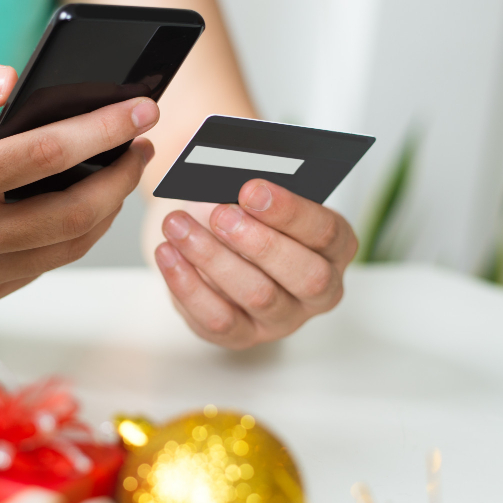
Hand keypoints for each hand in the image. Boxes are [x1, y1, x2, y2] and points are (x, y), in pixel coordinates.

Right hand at [0, 63, 157, 309]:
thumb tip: (10, 81)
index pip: (48, 155)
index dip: (103, 130)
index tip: (140, 111)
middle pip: (73, 212)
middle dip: (121, 176)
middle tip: (140, 145)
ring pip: (65, 249)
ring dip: (104, 211)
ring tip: (118, 174)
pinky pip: (40, 269)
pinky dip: (69, 238)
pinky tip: (77, 209)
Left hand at [150, 181, 357, 348]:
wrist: (215, 237)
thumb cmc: (244, 207)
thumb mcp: (254, 189)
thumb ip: (252, 178)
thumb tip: (225, 166)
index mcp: (336, 246)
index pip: (326, 232)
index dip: (290, 211)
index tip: (251, 188)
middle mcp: (320, 290)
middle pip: (304, 275)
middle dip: (260, 242)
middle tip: (220, 214)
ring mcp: (282, 318)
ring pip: (257, 296)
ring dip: (213, 257)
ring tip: (177, 224)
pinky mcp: (242, 336)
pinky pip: (217, 319)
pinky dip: (188, 285)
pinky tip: (167, 253)